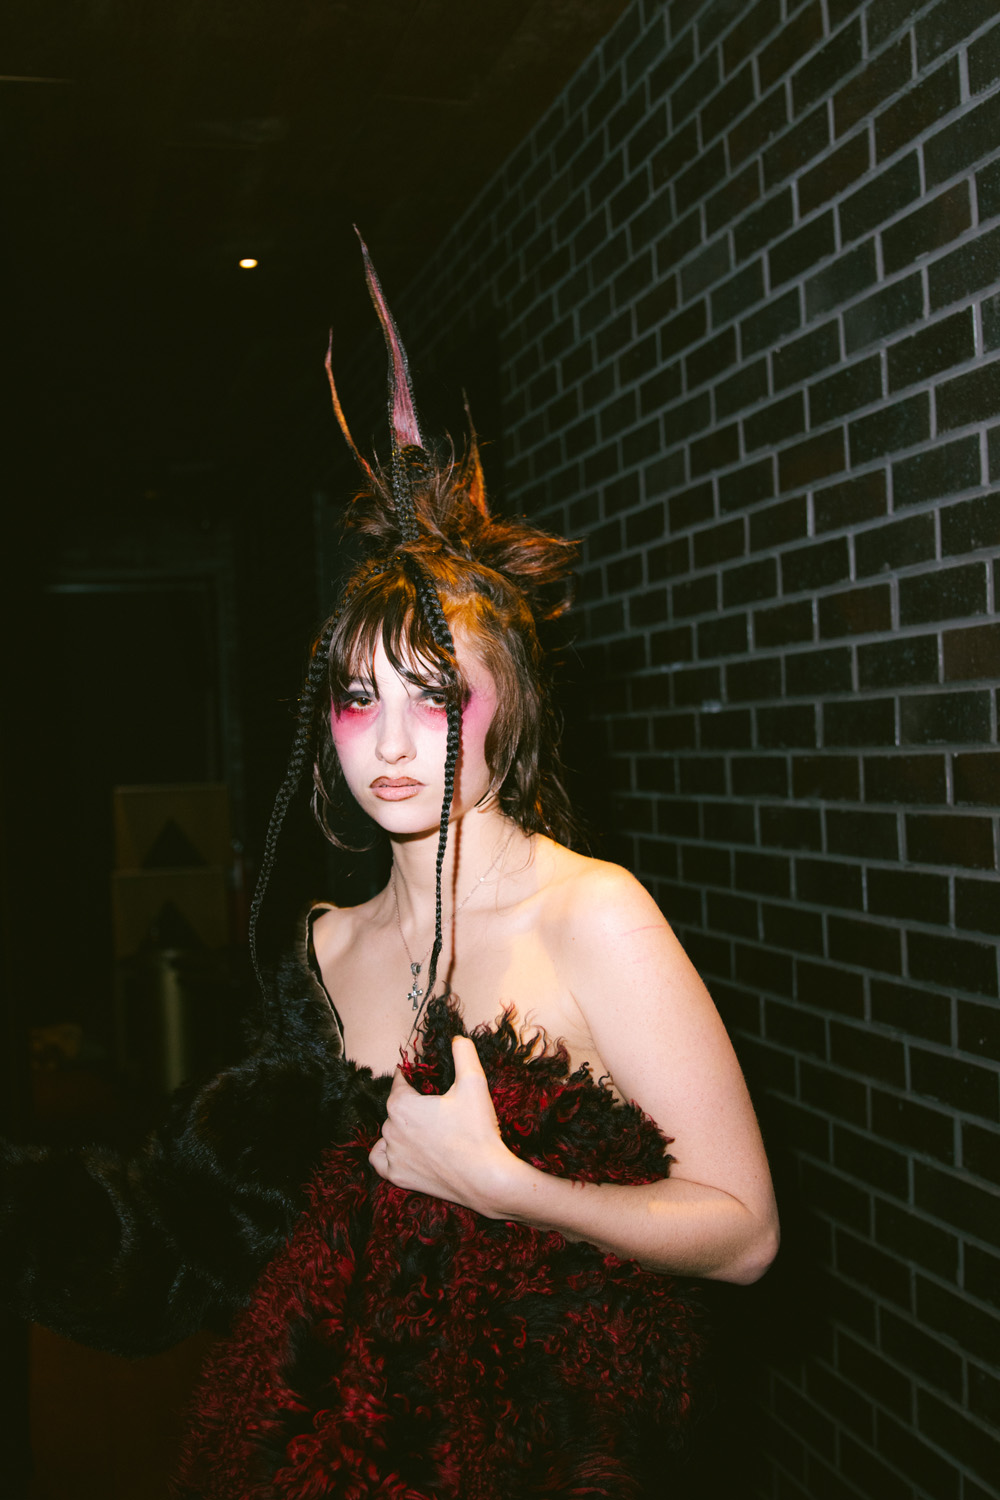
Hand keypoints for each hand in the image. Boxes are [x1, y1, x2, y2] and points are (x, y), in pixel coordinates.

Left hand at [368, 1036, 519, 1216]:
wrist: (487, 1177)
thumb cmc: (478, 1130)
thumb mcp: (474, 1082)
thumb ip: (464, 1053)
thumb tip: (457, 1037)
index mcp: (402, 1104)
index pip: (400, 1081)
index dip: (412, 1076)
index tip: (423, 1077)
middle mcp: (390, 1129)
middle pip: (395, 1108)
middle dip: (411, 1104)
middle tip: (436, 1107)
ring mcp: (393, 1155)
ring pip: (388, 1133)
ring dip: (401, 1128)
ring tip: (425, 1128)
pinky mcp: (398, 1177)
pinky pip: (380, 1160)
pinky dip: (387, 1153)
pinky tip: (402, 1149)